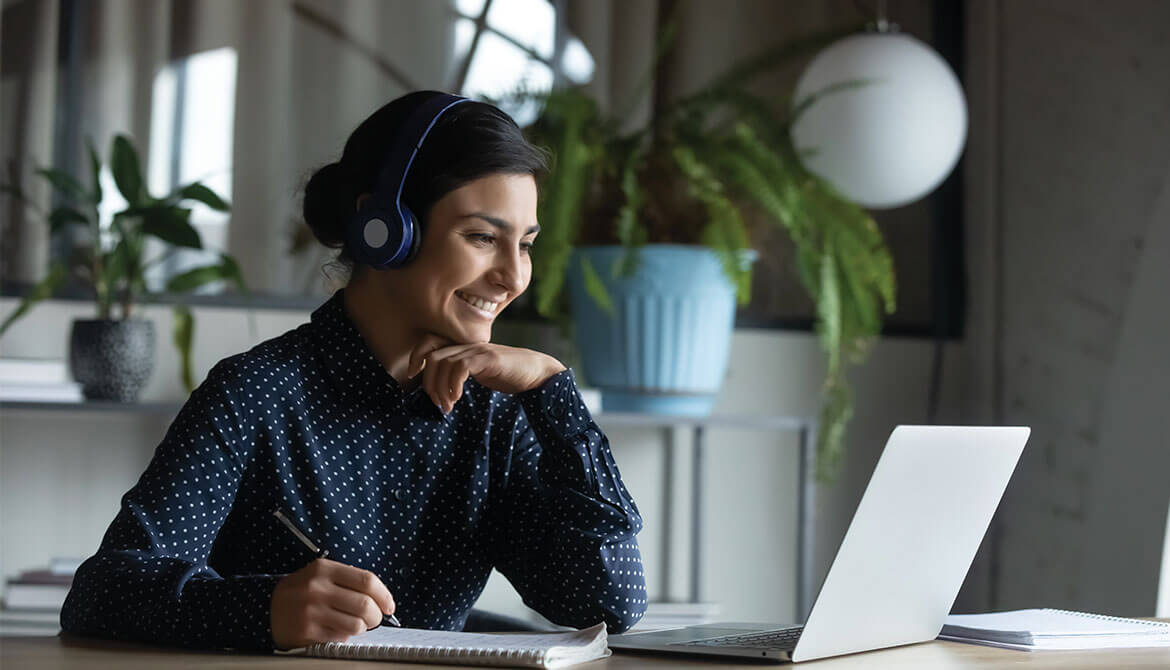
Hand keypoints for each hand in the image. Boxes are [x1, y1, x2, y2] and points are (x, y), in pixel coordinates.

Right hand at [270, 558, 394, 649]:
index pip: (367, 580)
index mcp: (324, 569)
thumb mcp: (320, 576)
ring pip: (356, 625)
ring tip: (356, 625)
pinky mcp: (307, 632)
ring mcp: (311, 611)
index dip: (384, 595)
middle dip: (376, 616)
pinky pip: (340, 638)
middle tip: (374, 619)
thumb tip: (382, 599)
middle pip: (364, 604)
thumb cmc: (302, 593)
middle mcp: (317, 588)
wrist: (268, 610)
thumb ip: (348, 581)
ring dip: (362, 628)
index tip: (389, 605)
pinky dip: (345, 637)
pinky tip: (337, 630)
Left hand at [406, 339, 565, 412]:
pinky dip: (453, 384)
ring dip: (440, 388)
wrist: (536, 372)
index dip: (416, 356)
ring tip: (448, 406)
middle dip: (428, 383)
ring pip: (443, 362)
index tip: (413, 375)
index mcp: (463, 347)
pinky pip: (461, 367)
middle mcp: (468, 345)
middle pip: (432, 356)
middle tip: (438, 403)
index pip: (429, 342)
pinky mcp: (489, 358)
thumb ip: (460, 373)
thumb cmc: (507, 374)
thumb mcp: (478, 372)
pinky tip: (457, 397)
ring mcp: (478, 350)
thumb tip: (440, 389)